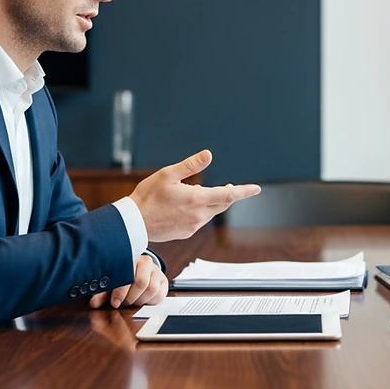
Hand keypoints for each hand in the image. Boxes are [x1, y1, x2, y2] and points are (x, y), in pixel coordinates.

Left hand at [90, 253, 167, 308]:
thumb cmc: (122, 276)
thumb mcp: (110, 283)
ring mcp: (156, 271)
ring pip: (152, 289)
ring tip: (133, 300)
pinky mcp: (164, 280)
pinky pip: (160, 294)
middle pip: (142, 283)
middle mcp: (145, 262)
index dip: (121, 292)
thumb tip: (94, 303)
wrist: (137, 269)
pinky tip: (142, 299)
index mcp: (130, 258)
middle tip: (124, 302)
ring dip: (140, 300)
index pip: (127, 275)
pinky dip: (150, 301)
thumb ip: (101, 292)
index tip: (115, 302)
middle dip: (131, 298)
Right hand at [130, 149, 260, 241]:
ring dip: (213, 203)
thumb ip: (190, 165)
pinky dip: (202, 211)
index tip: (256, 189)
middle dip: (228, 196)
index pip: (228, 196)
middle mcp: (198, 215)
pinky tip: (190, 205)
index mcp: (196, 199)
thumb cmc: (147, 197)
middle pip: (222, 205)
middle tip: (231, 188)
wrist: (133, 223)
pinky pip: (200, 220)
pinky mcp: (186, 233)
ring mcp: (192, 226)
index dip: (244, 191)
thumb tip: (208, 155)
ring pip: (211, 213)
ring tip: (205, 193)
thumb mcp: (168, 174)